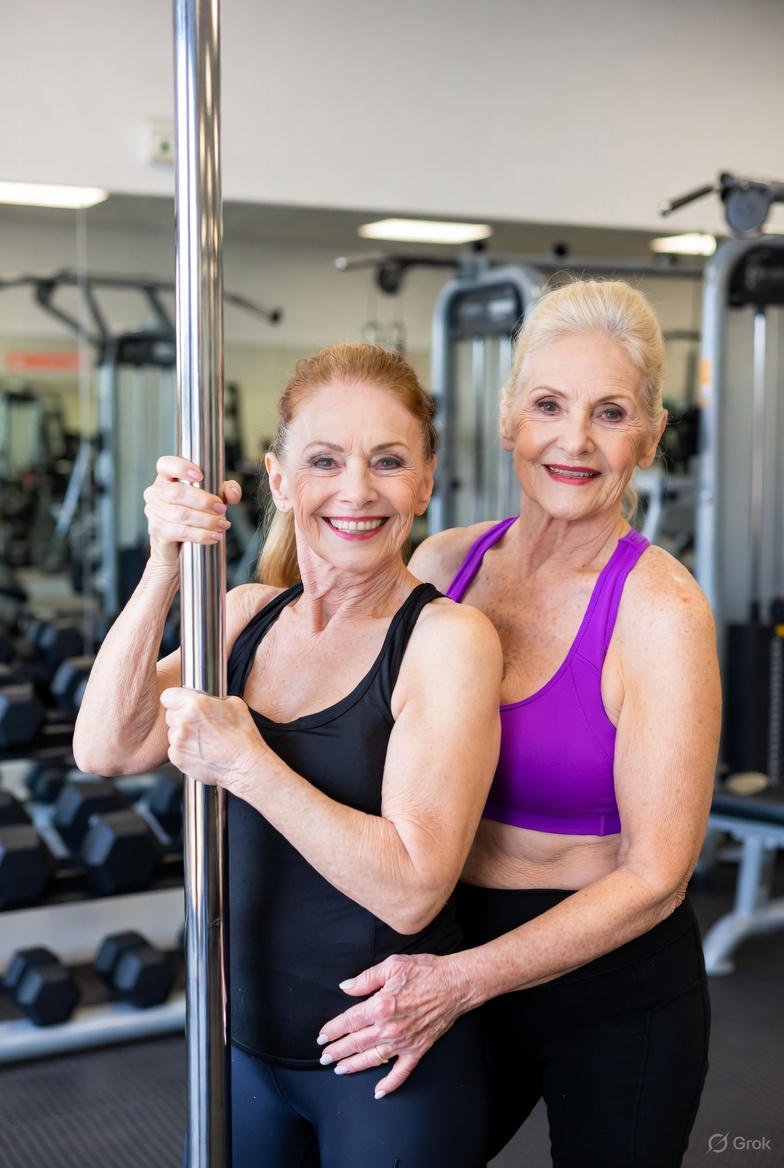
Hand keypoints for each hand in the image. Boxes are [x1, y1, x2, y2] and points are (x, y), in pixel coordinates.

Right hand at [144, 455, 242, 565]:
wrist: (180, 549)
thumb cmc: (194, 517)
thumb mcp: (214, 500)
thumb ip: (226, 491)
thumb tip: (231, 491)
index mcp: (167, 478)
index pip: (166, 465)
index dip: (181, 467)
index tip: (200, 476)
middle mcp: (156, 492)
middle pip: (177, 492)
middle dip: (203, 501)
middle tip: (221, 509)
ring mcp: (154, 512)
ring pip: (181, 514)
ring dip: (206, 520)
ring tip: (222, 525)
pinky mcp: (157, 531)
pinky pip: (180, 531)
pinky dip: (201, 535)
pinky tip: (213, 536)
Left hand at [160, 687, 264, 790]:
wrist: (244, 764)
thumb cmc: (243, 735)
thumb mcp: (234, 704)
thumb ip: (212, 698)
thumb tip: (205, 700)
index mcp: (196, 704)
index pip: (168, 696)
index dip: (174, 700)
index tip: (180, 704)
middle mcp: (183, 721)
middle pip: (170, 715)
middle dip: (180, 718)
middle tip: (198, 725)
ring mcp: (178, 741)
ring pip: (172, 733)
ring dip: (182, 735)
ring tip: (203, 741)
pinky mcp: (177, 758)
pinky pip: (174, 750)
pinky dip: (183, 750)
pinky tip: (200, 751)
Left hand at [315, 952, 468, 1096]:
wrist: (455, 984)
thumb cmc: (425, 971)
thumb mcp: (392, 965)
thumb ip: (365, 978)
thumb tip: (344, 987)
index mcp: (380, 1005)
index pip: (348, 1021)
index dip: (332, 1030)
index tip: (321, 1036)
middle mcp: (388, 1028)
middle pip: (355, 1042)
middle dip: (336, 1051)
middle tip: (323, 1058)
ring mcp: (403, 1042)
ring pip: (372, 1059)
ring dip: (354, 1066)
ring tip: (340, 1069)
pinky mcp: (417, 1050)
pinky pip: (401, 1072)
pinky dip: (389, 1084)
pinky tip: (378, 1091)